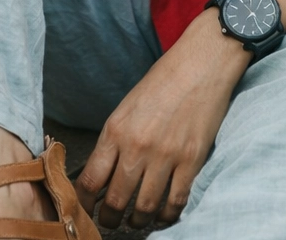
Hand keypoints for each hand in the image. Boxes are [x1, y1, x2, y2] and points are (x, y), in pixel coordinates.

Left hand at [75, 8, 250, 229]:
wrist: (201, 62)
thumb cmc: (164, 80)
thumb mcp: (128, 105)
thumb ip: (116, 139)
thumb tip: (104, 173)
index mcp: (116, 129)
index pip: (90, 180)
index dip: (84, 203)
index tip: (85, 210)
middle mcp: (137, 146)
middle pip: (115, 201)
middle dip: (109, 219)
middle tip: (110, 222)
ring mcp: (165, 156)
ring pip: (145, 208)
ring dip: (138, 222)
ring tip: (136, 221)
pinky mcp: (191, 160)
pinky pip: (175, 203)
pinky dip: (167, 216)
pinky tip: (163, 215)